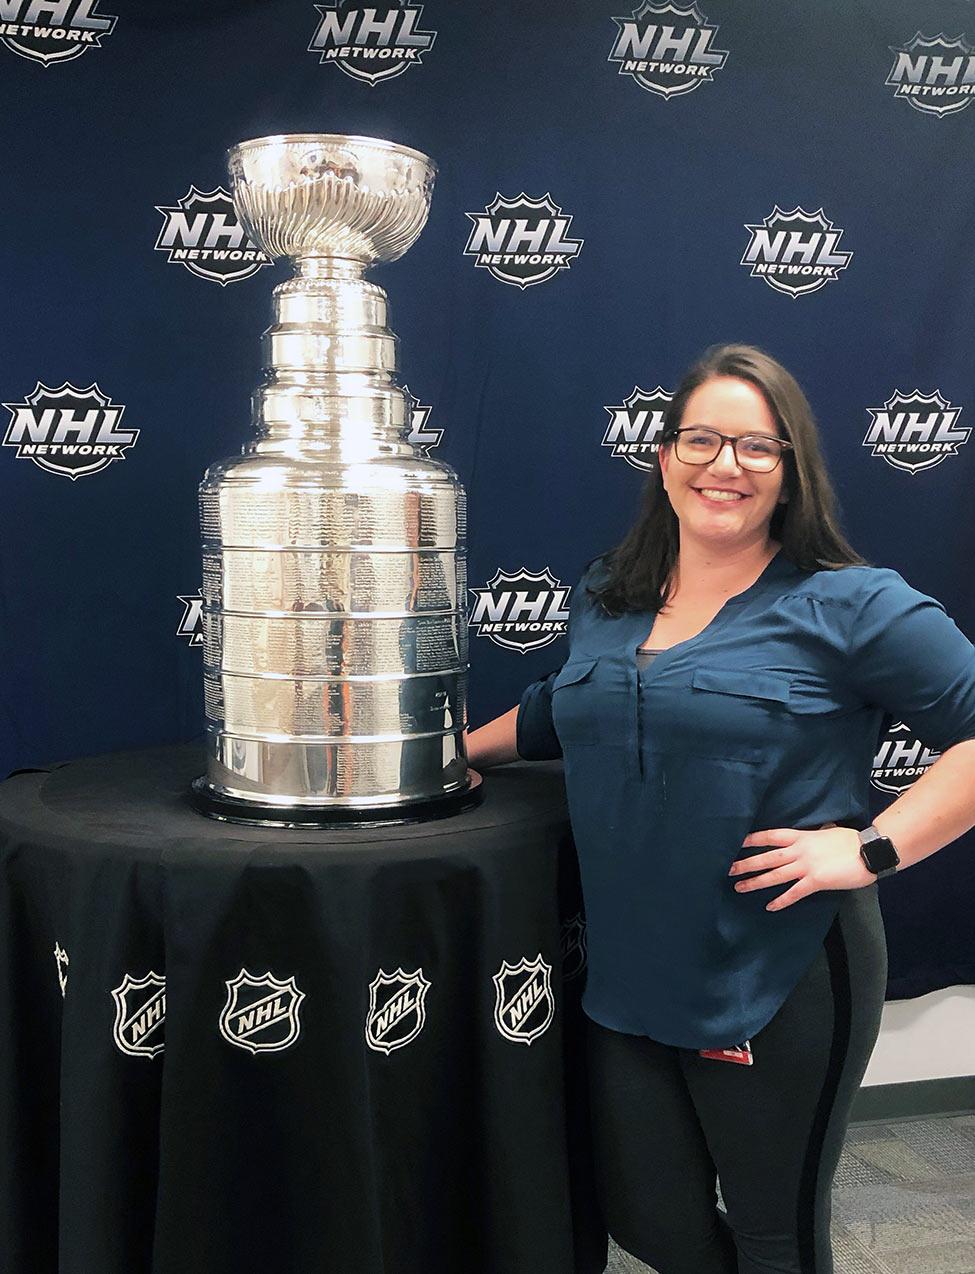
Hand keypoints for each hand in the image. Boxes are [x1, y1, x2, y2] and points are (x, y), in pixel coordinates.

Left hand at [728, 825, 874, 911]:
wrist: (868, 850)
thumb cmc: (852, 840)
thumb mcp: (827, 832)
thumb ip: (814, 836)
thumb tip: (811, 837)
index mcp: (801, 836)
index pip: (770, 835)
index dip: (753, 839)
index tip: (737, 842)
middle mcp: (799, 850)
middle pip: (766, 857)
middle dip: (746, 864)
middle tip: (728, 869)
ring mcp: (806, 866)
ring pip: (774, 875)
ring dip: (756, 882)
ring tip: (740, 888)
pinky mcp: (816, 881)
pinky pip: (794, 893)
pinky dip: (781, 901)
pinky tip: (770, 907)